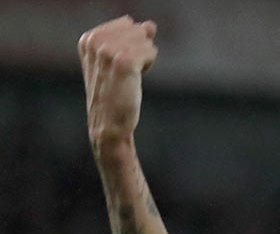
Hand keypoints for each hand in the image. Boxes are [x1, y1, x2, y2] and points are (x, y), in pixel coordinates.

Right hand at [78, 16, 157, 156]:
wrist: (108, 123)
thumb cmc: (114, 94)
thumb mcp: (119, 61)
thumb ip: (133, 39)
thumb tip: (149, 25)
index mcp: (88, 39)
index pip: (127, 24)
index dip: (132, 45)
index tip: (119, 65)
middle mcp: (94, 41)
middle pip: (137, 30)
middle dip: (139, 50)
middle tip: (124, 73)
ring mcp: (108, 50)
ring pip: (145, 40)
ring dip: (144, 59)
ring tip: (128, 77)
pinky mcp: (123, 61)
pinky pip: (150, 51)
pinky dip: (148, 64)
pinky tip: (135, 78)